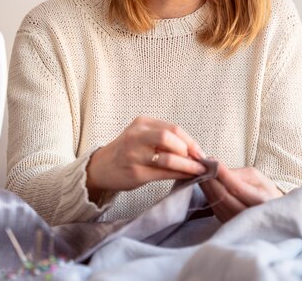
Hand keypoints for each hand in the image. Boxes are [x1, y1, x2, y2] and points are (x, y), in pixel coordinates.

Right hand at [86, 116, 205, 198]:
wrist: (101, 167)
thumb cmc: (126, 151)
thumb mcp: (141, 136)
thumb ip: (163, 138)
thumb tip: (193, 150)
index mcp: (141, 123)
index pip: (173, 129)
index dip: (190, 141)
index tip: (200, 152)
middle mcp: (136, 136)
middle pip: (169, 138)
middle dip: (189, 150)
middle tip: (198, 161)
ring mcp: (134, 154)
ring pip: (168, 158)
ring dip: (187, 166)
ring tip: (198, 170)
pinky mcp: (136, 173)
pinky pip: (163, 174)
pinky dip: (178, 175)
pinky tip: (186, 177)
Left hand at [199, 161, 282, 222]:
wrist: (270, 214)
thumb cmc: (264, 192)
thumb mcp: (257, 178)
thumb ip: (237, 173)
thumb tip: (215, 165)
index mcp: (262, 202)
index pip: (237, 188)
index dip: (222, 174)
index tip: (211, 161)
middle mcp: (250, 216)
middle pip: (223, 196)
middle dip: (210, 179)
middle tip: (201, 166)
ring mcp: (238, 223)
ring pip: (216, 202)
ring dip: (206, 187)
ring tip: (201, 173)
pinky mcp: (228, 224)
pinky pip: (214, 208)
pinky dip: (208, 195)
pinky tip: (205, 185)